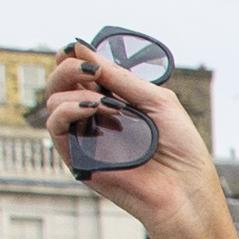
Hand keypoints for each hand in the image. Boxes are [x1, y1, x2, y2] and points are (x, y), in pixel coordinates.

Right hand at [39, 42, 221, 238]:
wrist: (186, 189)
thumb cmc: (180, 149)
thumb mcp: (156, 100)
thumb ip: (118, 76)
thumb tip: (81, 49)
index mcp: (113, 101)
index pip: (79, 73)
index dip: (72, 58)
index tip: (78, 49)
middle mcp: (94, 117)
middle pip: (59, 83)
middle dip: (68, 68)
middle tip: (90, 71)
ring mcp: (84, 137)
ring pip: (53, 101)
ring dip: (74, 91)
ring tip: (105, 102)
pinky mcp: (77, 158)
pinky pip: (55, 126)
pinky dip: (68, 110)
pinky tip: (92, 108)